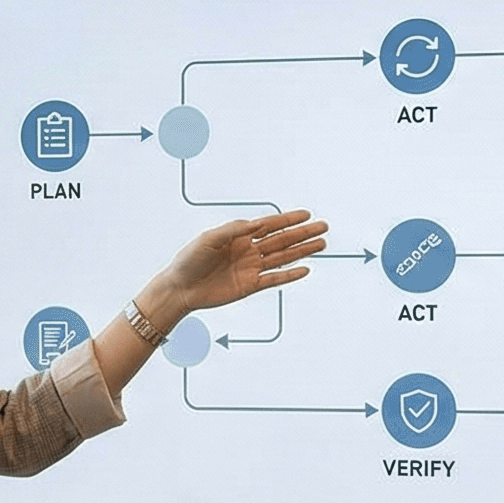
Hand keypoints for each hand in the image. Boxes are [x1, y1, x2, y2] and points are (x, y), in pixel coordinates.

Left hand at [143, 210, 327, 321]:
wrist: (180, 288)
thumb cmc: (189, 259)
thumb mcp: (209, 238)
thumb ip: (234, 230)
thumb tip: (257, 223)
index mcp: (239, 236)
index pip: (270, 225)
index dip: (289, 220)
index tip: (307, 215)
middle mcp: (248, 251)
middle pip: (282, 240)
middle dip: (303, 233)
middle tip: (324, 227)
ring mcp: (251, 269)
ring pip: (283, 258)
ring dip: (303, 251)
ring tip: (322, 244)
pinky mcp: (249, 286)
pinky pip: (274, 279)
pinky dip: (290, 275)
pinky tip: (305, 269)